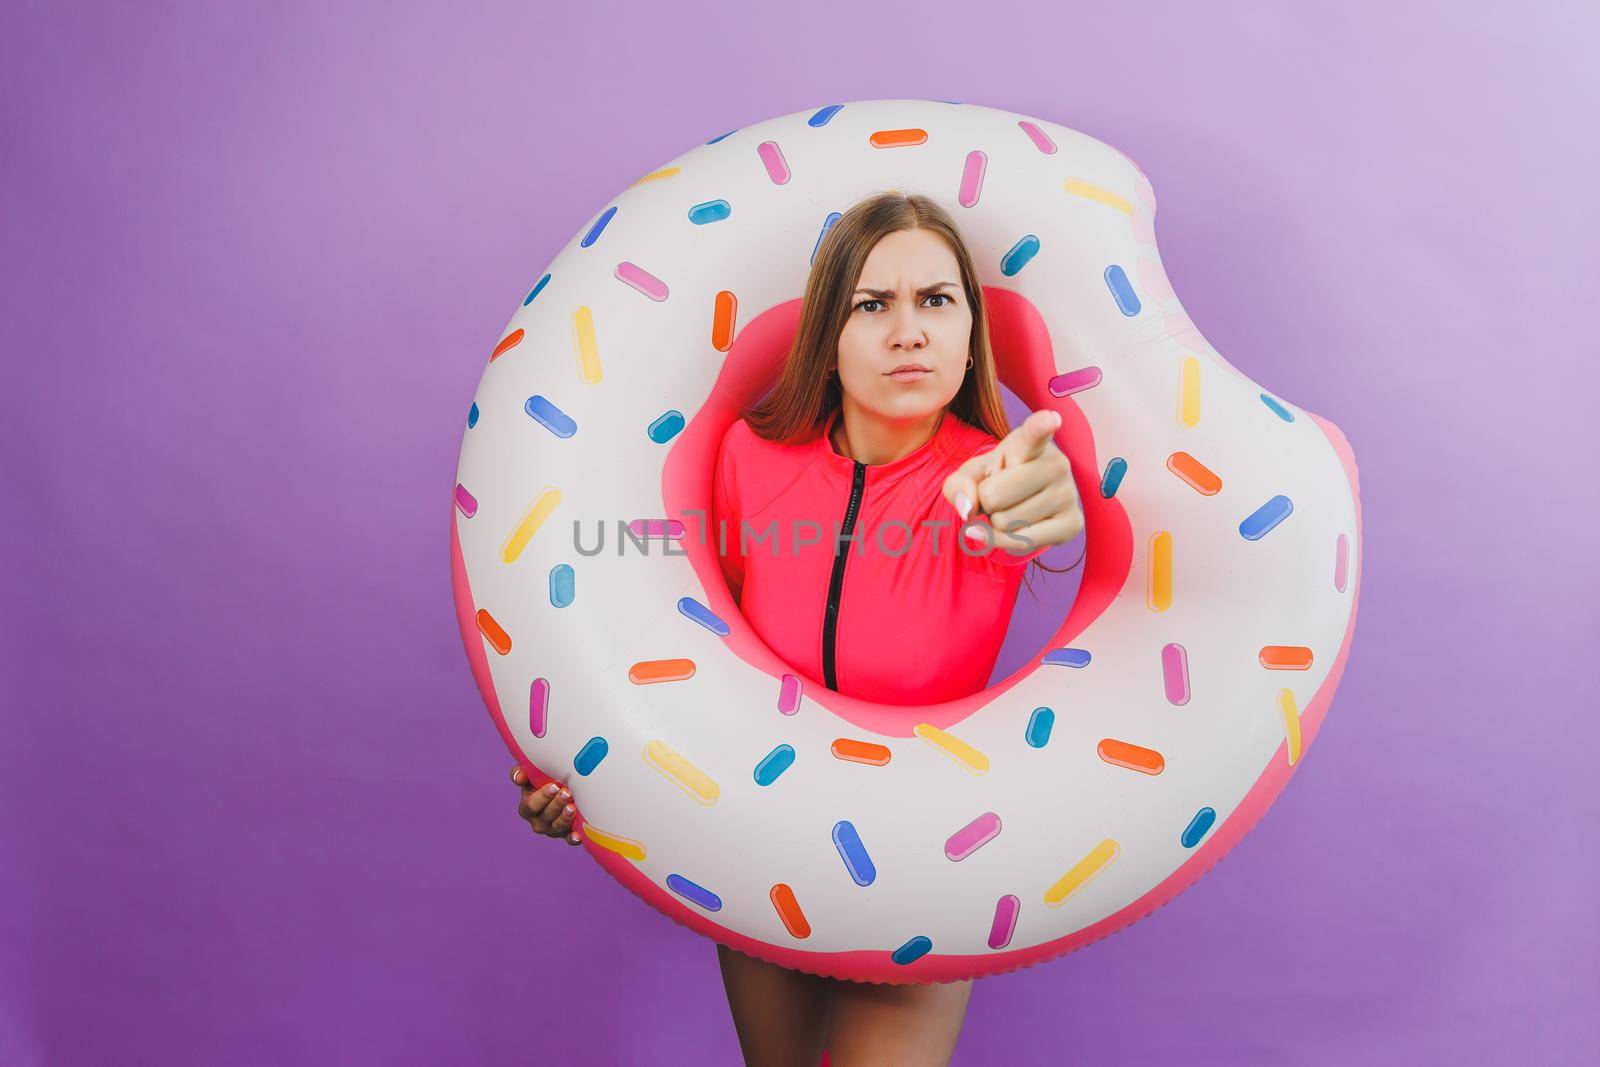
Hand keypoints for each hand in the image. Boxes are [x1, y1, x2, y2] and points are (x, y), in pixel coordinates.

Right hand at [511, 765, 581, 845]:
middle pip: (546, 816)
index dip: (542, 797)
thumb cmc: (542, 781)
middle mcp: (538, 821)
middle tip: (567, 793)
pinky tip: (578, 836)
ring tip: (572, 807)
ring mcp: (552, 829)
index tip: (554, 786)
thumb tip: (518, 777)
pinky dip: (573, 838)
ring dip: (565, 818)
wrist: (561, 790)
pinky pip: (568, 839)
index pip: (531, 805)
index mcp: (527, 808)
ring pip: (557, 827)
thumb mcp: (530, 775)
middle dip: (556, 804)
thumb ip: (520, 772)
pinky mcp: (566, 834)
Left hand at [942, 409, 1083, 554]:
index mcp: (1029, 442)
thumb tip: (968, 509)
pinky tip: (1014, 527)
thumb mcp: (970, 475)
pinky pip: (1021, 542)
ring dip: (996, 523)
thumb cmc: (996, 480)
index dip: (1041, 426)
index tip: (1051, 419)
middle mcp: (1056, 464)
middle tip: (998, 495)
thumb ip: (958, 485)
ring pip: (1005, 523)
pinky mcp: (1073, 523)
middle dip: (985, 502)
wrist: (1024, 500)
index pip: (1035, 433)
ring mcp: (1068, 494)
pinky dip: (1005, 541)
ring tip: (1010, 508)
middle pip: (994, 496)